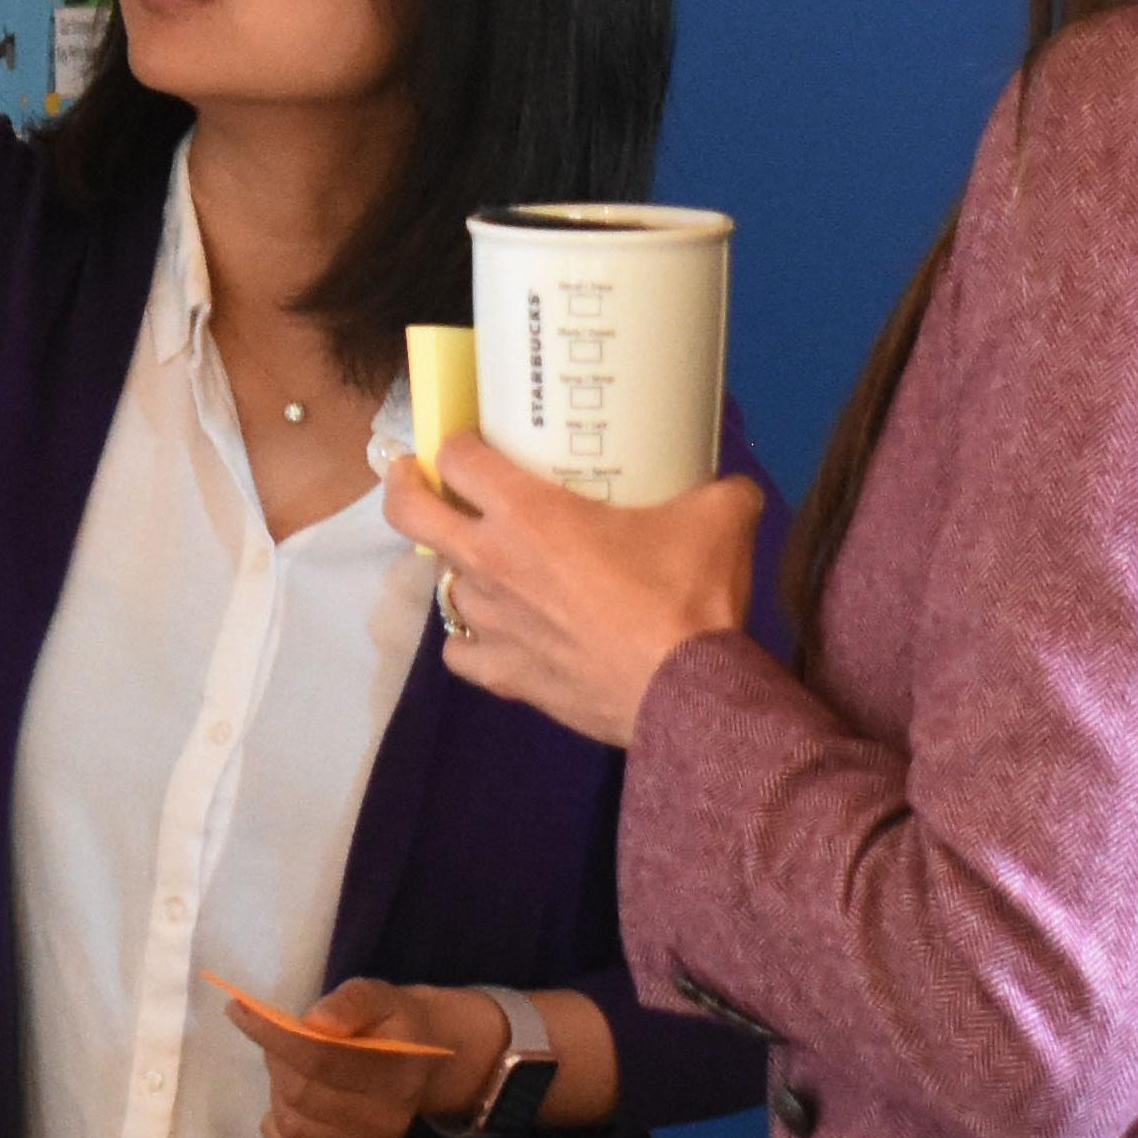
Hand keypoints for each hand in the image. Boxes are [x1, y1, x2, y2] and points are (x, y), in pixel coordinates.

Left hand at [224, 978, 500, 1137]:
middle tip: (278, 1039)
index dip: (273, 1035)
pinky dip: (277, 1135)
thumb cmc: (389, 1024)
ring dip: (277, 1092)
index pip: (319, 1057)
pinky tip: (281, 1109)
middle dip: (276, 1059)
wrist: (421, 1064)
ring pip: (294, 1126)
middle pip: (302, 1093)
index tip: (239, 1011)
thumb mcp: (376, 996)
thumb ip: (349, 1003)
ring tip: (289, 1069)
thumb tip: (316, 1023)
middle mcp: (386, 1119)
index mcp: (395, 1070)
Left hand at [383, 433, 761, 749]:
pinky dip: (468, 638)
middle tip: (417, 476)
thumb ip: (721, 490)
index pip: (458, 458)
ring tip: (483, 561)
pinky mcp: (501, 675)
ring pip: (440, 581)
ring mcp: (490, 623)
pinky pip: (458, 650)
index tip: (468, 442)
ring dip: (456, 565)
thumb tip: (733, 487)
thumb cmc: (687, 598)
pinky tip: (493, 631)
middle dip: (404, 486)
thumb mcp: (718, 518)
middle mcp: (492, 562)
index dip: (457, 442)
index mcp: (528, 513)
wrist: (686, 695)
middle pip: (410, 512)